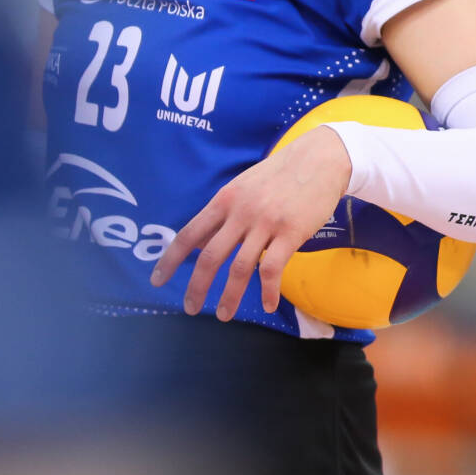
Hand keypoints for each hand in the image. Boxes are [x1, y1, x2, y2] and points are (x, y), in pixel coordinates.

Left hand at [149, 125, 351, 319]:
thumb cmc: (279, 175)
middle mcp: (240, 212)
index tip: (156, 280)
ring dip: (230, 296)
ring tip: (224, 315)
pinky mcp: (291, 232)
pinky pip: (273, 269)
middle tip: (190, 309)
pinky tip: (267, 305)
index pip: (189, 234)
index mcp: (224, 200)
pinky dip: (267, 291)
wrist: (319, 158)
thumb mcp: (242, 187)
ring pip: (240, 267)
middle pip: (210, 256)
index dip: (170, 259)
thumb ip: (221, 215)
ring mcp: (265, 223)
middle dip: (197, 286)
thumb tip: (197, 243)